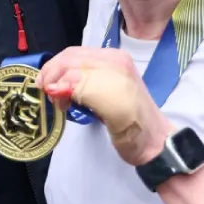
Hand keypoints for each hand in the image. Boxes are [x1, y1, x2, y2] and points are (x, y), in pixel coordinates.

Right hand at [38, 47, 172, 166]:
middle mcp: (111, 59)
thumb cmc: (136, 131)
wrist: (154, 145)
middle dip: (54, 75)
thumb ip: (85, 90)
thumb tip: (54, 86)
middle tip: (49, 98)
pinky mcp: (106, 78)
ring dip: (58, 79)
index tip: (50, 99)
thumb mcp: (113, 109)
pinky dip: (66, 82)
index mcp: (113, 61)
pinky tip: (68, 97)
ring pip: (72, 63)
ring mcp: (109, 67)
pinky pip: (78, 71)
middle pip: (70, 58)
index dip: (55, 77)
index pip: (72, 61)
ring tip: (59, 100)